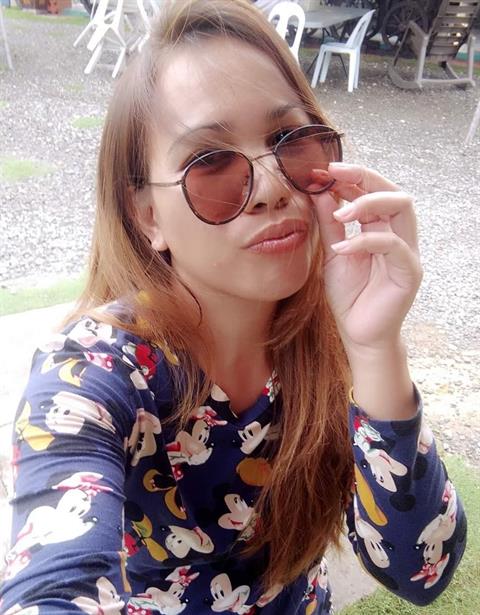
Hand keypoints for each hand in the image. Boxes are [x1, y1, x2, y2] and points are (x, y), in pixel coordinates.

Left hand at [310, 163, 422, 355]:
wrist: (357, 333)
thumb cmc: (349, 295)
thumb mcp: (333, 253)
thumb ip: (330, 224)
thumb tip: (320, 190)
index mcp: (382, 229)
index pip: (376, 191)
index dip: (353, 176)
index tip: (323, 170)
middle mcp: (399, 236)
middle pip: (394, 190)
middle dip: (365, 177)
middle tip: (333, 174)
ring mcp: (407, 252)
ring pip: (402, 207)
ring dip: (368, 202)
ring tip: (340, 213)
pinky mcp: (409, 271)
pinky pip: (393, 245)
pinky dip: (365, 241)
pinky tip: (341, 248)